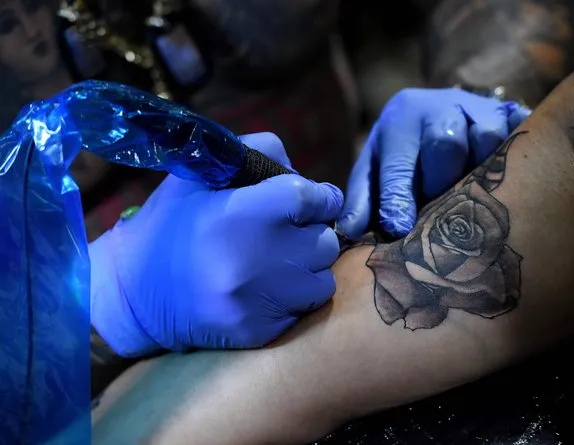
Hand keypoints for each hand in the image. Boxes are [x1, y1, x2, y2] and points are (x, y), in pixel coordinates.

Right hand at [90, 132, 342, 355]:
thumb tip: (303, 173)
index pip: (313, 198)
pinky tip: (266, 291)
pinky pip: (303, 311)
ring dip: (308, 269)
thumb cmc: (170, 227)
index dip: (321, 196)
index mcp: (244, 213)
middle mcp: (259, 258)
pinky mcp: (260, 332)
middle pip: (325, 240)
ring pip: (323, 279)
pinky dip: (293, 299)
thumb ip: (257, 154)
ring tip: (279, 264)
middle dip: (312, 233)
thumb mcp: (200, 176)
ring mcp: (261, 300)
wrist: (133, 294)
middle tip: (289, 234)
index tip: (316, 201)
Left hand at [336, 88, 529, 239]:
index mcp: (401, 119)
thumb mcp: (376, 167)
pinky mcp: (512, 115)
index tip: (398, 228)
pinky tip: (517, 176)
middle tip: (438, 206)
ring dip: (480, 169)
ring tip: (472, 192)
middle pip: (445, 143)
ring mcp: (480, 108)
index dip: (398, 197)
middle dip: (441, 181)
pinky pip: (521, 133)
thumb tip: (347, 232)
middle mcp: (441, 107)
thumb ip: (364, 198)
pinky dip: (521, 155)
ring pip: (486, 137)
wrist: (444, 110)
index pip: (399, 161)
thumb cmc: (404, 150)